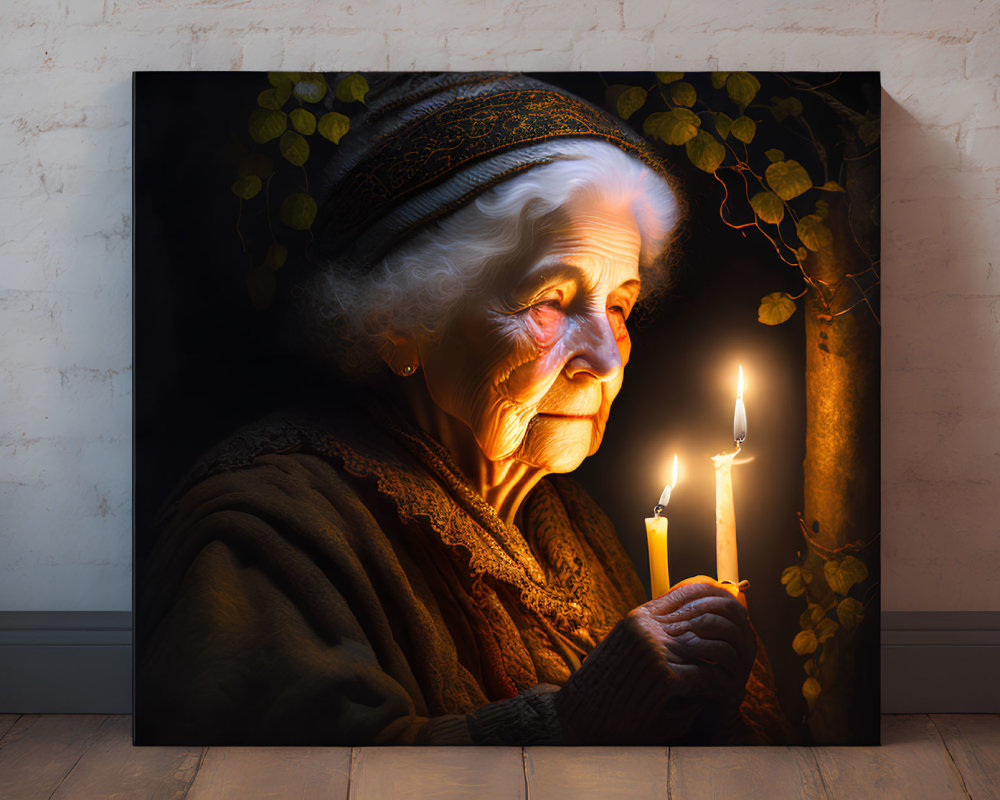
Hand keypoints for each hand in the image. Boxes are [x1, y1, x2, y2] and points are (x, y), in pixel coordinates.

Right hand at [553, 578, 755, 743]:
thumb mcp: (622, 649)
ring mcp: (655, 651)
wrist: (576, 714)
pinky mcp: (663, 678)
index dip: (712, 596)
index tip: (732, 604)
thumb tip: (689, 631)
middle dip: (727, 628)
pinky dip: (717, 685)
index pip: (684, 592)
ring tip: (736, 670)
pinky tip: (724, 692)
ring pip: (707, 646)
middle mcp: (647, 628)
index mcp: (639, 617)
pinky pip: (704, 677)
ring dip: (725, 660)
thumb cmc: (602, 686)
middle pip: (702, 616)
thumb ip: (651, 635)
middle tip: (746, 638)